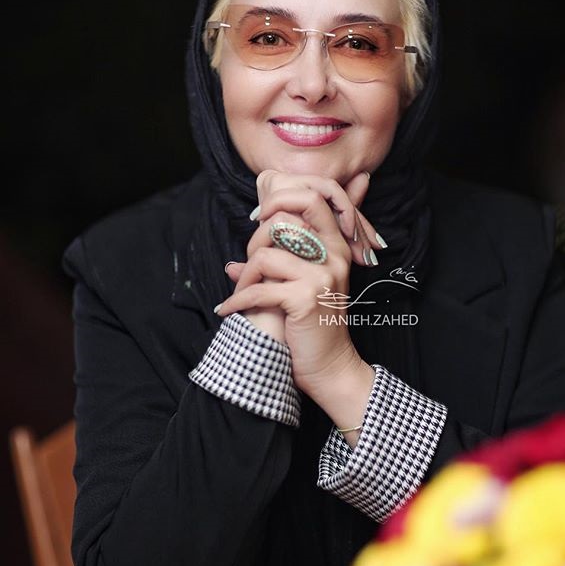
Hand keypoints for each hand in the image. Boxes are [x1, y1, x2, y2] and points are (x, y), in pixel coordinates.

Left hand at [217, 177, 377, 433]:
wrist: (329, 366)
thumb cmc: (312, 326)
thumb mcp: (298, 290)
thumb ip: (272, 272)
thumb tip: (229, 264)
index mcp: (336, 246)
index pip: (311, 199)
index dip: (279, 201)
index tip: (258, 222)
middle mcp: (334, 255)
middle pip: (285, 219)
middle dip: (256, 236)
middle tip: (247, 259)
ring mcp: (322, 276)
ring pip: (266, 255)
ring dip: (244, 276)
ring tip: (239, 292)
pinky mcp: (306, 298)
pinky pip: (259, 289)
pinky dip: (237, 301)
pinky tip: (227, 310)